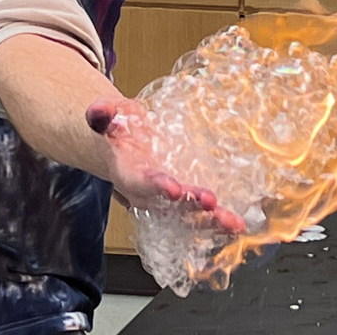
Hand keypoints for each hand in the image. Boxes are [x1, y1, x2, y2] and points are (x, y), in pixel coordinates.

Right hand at [85, 98, 246, 233]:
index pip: (140, 182)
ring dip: (210, 221)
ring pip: (188, 217)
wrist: (128, 146)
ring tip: (232, 222)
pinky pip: (201, 215)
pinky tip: (237, 225)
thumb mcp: (111, 115)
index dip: (156, 186)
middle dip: (190, 206)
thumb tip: (98, 110)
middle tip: (210, 201)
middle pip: (168, 206)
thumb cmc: (121, 129)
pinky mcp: (185, 201)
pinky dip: (218, 221)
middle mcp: (148, 194)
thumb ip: (102, 114)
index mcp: (128, 173)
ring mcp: (168, 202)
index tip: (174, 188)